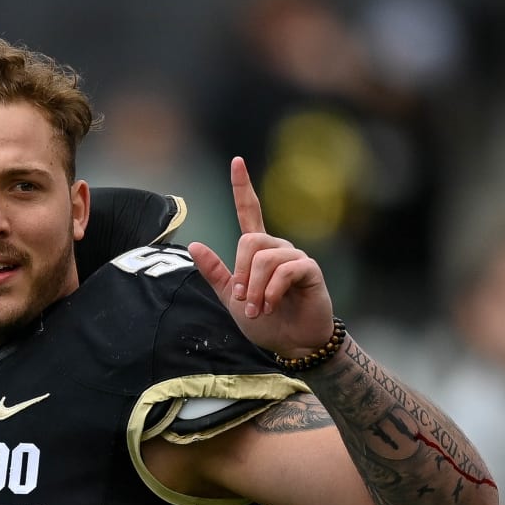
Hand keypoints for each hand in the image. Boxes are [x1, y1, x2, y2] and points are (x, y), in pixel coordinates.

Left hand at [186, 157, 336, 360]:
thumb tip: (195, 244)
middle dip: (241, 272)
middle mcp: (277, 247)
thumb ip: (216, 273)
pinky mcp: (309, 269)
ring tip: (259, 309)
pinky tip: (272, 305)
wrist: (292, 343)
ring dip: (256, 288)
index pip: (250, 211)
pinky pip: (285, 270)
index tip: (237, 161)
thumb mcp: (231, 299)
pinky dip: (272, 291)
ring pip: (265, 257)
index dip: (243, 187)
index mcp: (258, 251)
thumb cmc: (266, 321)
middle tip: (243, 300)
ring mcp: (295, 257)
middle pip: (250, 241)